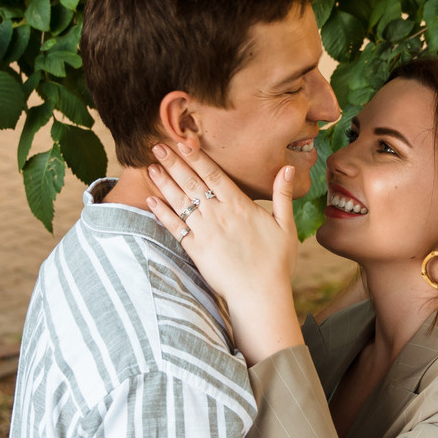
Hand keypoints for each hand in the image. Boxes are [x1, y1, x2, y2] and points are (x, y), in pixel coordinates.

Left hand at [141, 143, 304, 363]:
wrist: (260, 295)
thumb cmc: (277, 263)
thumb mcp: (285, 226)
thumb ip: (282, 195)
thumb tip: (286, 167)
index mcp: (240, 206)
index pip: (214, 174)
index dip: (197, 157)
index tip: (183, 142)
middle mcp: (219, 215)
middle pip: (193, 183)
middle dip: (174, 163)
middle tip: (157, 146)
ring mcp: (205, 232)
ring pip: (181, 202)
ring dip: (164, 183)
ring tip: (150, 167)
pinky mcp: (195, 250)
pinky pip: (175, 228)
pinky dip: (162, 213)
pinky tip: (151, 200)